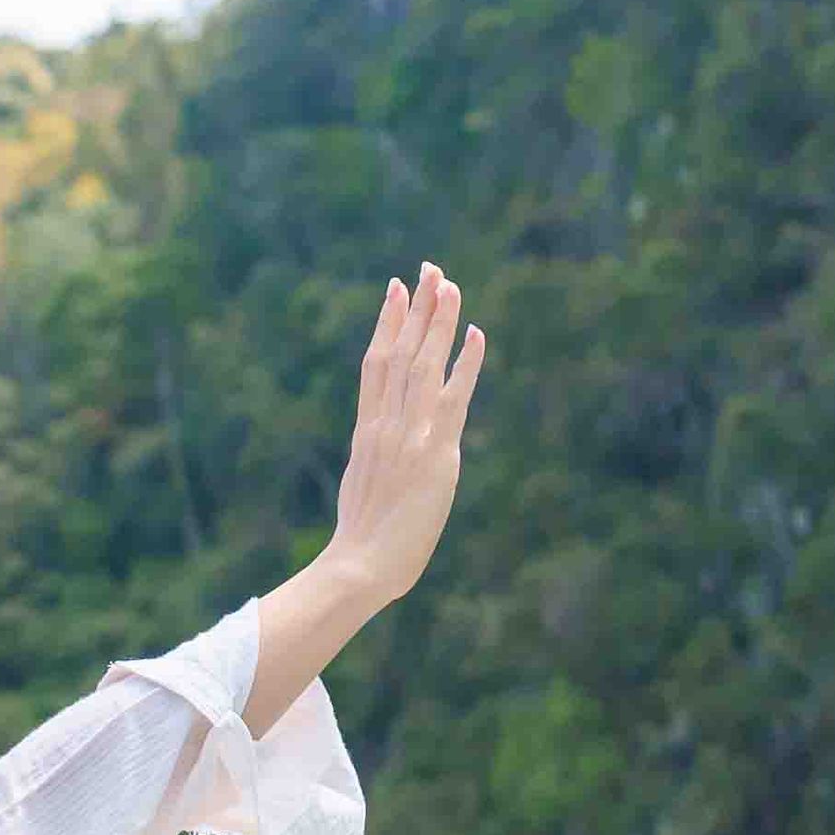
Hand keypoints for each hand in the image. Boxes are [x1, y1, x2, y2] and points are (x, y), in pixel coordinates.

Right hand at [320, 263, 483, 608]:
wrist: (359, 566)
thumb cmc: (361, 544)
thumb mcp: (363, 489)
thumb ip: (376, 461)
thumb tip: (382, 455)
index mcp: (367, 432)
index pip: (376, 364)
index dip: (386, 323)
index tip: (394, 290)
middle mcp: (385, 424)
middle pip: (400, 352)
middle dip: (416, 308)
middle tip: (428, 268)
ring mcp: (409, 435)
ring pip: (423, 365)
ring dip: (438, 322)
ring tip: (448, 284)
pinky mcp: (435, 453)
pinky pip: (452, 397)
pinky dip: (465, 363)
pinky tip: (476, 332)